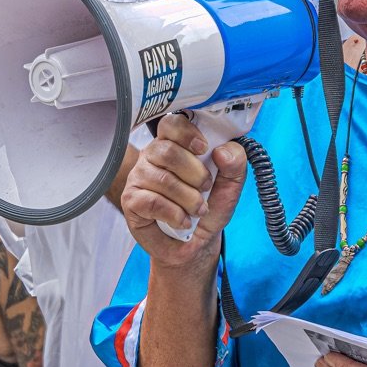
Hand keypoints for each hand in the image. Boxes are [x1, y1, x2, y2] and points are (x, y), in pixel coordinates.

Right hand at [121, 112, 247, 266]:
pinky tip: (183, 222)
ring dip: (189, 199)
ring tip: (198, 210)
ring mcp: (139, 177)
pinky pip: (154, 202)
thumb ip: (235, 163)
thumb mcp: (231, 185)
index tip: (204, 149)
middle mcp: (152, 156)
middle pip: (167, 151)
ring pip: (163, 179)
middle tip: (206, 188)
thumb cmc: (210, 207)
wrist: (198, 242)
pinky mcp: (131, 200)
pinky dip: (176, 214)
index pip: (172, 124)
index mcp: (175, 144)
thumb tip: (223, 150)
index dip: (187, 133)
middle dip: (195, 173)